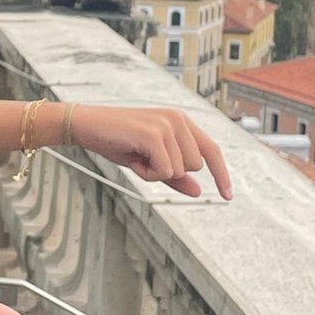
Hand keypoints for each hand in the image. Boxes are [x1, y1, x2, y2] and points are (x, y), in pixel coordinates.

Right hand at [70, 106, 232, 199]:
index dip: (221, 174)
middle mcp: (177, 119)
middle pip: (195, 166)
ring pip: (180, 170)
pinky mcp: (153, 134)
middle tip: (145, 159)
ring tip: (137, 156)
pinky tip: (133, 158)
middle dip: (170, 171)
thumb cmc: (117, 140)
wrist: (87, 126)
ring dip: (156, 172)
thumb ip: (175, 175)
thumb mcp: (149, 159)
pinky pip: (164, 171)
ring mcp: (166, 125)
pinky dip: (148, 173)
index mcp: (180, 120)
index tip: (227, 195)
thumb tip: (198, 191)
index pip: (212, 150)